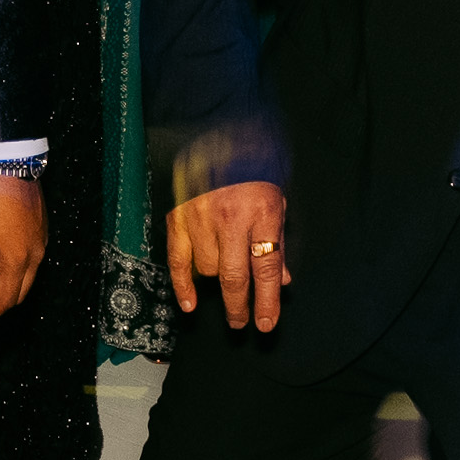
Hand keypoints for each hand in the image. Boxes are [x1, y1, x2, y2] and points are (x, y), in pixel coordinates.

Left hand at [0, 166, 44, 319]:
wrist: (8, 161)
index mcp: (17, 259)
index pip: (7, 299)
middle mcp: (35, 254)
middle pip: (19, 291)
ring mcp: (41, 241)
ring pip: (25, 273)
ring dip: (3, 274)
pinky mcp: (42, 229)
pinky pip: (30, 255)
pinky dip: (12, 259)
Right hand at [170, 178, 289, 335]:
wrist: (221, 136)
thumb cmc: (254, 171)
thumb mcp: (276, 203)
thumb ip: (278, 243)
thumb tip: (281, 281)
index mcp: (262, 213)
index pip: (266, 268)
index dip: (267, 301)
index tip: (266, 324)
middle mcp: (231, 218)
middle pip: (234, 276)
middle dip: (239, 306)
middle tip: (241, 323)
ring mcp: (202, 218)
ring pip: (207, 270)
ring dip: (216, 283)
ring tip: (224, 282)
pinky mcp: (179, 216)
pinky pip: (178, 259)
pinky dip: (182, 285)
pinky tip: (190, 303)